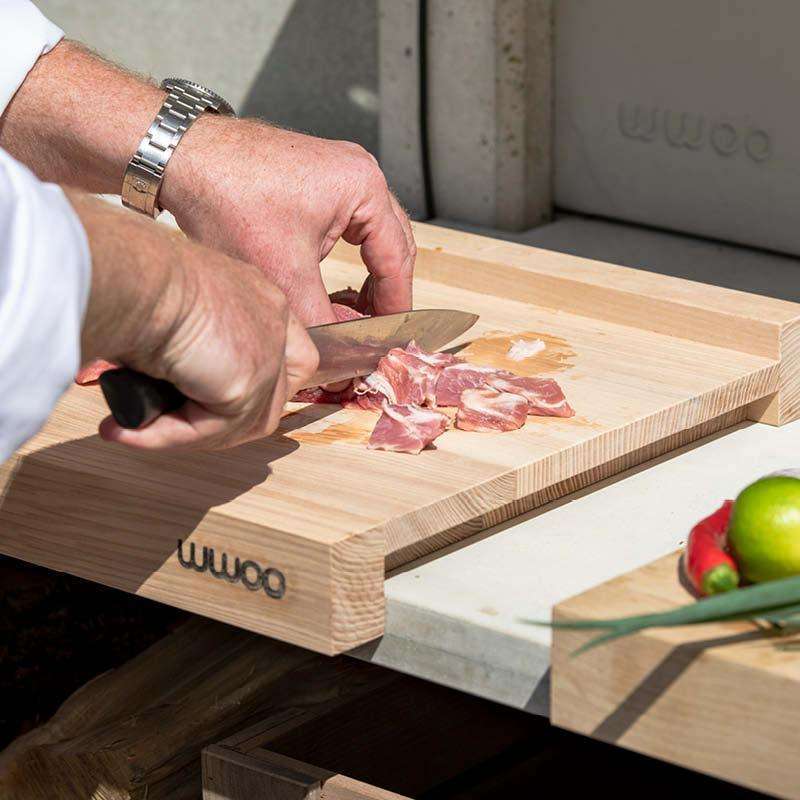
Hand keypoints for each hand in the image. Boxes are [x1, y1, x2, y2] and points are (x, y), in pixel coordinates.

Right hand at [72, 193, 317, 449]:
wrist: (126, 274)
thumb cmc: (127, 276)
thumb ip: (188, 339)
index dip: (259, 386)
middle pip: (274, 393)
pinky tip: (126, 430)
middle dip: (225, 420)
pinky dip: (168, 436)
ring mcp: (267, 351)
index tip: (209, 402)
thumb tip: (166, 375)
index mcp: (258, 294)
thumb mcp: (169, 303)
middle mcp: (272, 318)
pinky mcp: (247, 382)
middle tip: (170, 422)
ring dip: (192, 433)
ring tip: (138, 428)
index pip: (287, 353)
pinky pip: (211, 428)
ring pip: (245, 420)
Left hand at [162, 116, 415, 325]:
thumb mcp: (283, 274)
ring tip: (354, 309)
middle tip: (374, 326)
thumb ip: (321, 316)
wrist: (181, 158)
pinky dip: (347, 254)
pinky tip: (330, 279)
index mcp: (365, 188)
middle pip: (393, 243)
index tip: (391, 335)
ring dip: (367, 272)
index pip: (396, 259)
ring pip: (372, 234)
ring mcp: (338, 170)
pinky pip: (350, 222)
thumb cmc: (229, 199)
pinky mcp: (316, 176)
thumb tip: (340, 346)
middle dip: (385, 288)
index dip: (395, 304)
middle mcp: (360, 172)